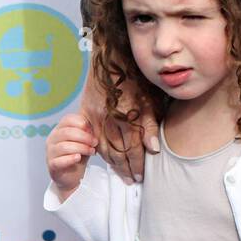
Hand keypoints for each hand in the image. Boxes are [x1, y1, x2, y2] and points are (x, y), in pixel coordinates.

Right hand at [46, 113, 96, 199]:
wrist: (72, 175)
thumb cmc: (79, 154)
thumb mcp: (84, 141)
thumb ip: (87, 132)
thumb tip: (94, 126)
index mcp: (59, 129)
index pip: (67, 119)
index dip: (81, 123)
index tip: (92, 130)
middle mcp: (52, 138)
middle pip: (67, 132)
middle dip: (84, 137)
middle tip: (95, 142)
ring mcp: (50, 152)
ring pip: (64, 146)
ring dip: (81, 148)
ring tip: (91, 151)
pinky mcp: (52, 165)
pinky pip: (60, 160)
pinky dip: (71, 158)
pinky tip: (78, 158)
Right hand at [79, 66, 158, 185]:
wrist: (110, 60)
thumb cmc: (134, 77)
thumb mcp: (148, 98)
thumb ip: (150, 125)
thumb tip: (154, 149)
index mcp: (127, 116)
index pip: (133, 149)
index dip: (137, 164)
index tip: (141, 176)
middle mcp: (110, 120)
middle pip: (117, 152)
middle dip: (126, 168)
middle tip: (132, 181)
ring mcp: (96, 117)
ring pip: (103, 148)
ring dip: (113, 163)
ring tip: (122, 173)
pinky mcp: (86, 113)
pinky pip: (92, 138)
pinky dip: (100, 150)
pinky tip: (106, 157)